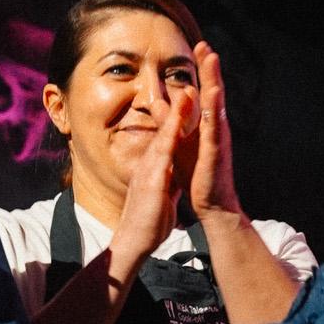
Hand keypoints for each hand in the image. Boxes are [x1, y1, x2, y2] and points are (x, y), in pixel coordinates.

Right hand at [110, 98, 183, 282]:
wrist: (134, 241)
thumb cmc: (148, 220)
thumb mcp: (162, 193)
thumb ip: (167, 179)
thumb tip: (173, 170)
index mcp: (156, 166)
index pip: (168, 137)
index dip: (178, 117)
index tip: (189, 96)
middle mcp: (150, 163)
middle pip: (165, 130)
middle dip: (176, 106)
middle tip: (188, 82)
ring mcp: (149, 170)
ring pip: (164, 137)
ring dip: (175, 114)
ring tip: (187, 92)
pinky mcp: (152, 182)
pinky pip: (162, 156)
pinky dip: (170, 139)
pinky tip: (177, 126)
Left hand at [188, 43, 244, 230]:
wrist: (212, 203)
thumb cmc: (198, 174)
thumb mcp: (178, 142)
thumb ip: (170, 121)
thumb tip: (158, 101)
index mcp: (206, 123)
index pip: (203, 90)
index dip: (201, 70)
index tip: (198, 46)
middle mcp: (215, 126)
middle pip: (213, 91)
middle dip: (209, 68)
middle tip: (206, 44)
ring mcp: (218, 138)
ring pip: (217, 104)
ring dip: (215, 80)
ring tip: (213, 59)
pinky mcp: (216, 152)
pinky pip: (215, 128)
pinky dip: (214, 110)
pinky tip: (213, 94)